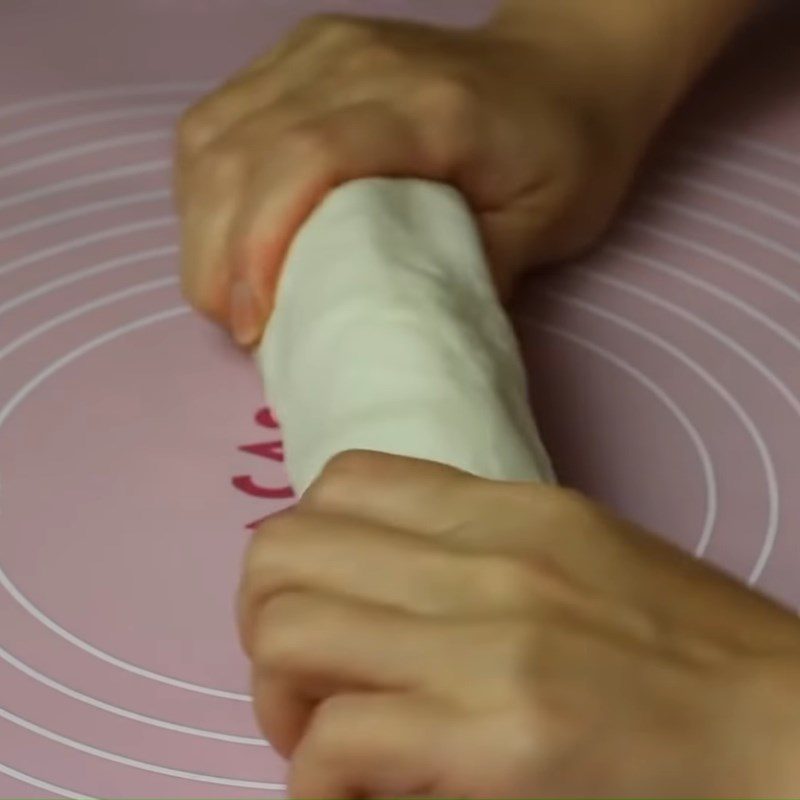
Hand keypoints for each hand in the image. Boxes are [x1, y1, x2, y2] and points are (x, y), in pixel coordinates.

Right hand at [175, 12, 659, 345]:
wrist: (565, 68)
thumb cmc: (567, 151)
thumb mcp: (546, 228)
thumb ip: (469, 278)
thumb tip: (384, 336)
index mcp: (428, 106)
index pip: (309, 157)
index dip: (261, 242)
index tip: (257, 325)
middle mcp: (357, 62)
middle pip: (241, 149)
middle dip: (217, 255)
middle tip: (240, 328)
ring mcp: (319, 50)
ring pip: (213, 135)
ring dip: (202, 226)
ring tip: (228, 295)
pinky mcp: (299, 56)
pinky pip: (218, 120)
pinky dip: (207, 189)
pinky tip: (226, 237)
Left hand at [239, 452, 799, 798]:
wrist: (791, 741)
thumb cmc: (691, 655)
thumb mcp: (582, 558)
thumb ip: (476, 552)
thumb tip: (381, 579)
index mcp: (512, 511)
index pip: (343, 483)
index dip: (305, 545)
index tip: (326, 604)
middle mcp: (490, 565)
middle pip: (285, 552)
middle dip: (263, 619)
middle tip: (304, 678)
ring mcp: (491, 652)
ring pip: (287, 633)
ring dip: (277, 695)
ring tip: (320, 735)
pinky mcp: (498, 746)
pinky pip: (334, 743)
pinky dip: (315, 778)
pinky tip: (353, 796)